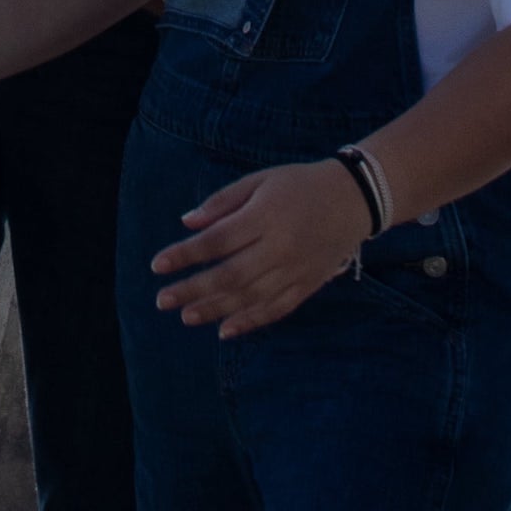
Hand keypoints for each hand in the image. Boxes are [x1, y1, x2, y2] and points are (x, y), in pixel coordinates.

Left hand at [150, 161, 366, 337]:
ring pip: (249, 298)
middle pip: (229, 276)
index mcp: (265, 216)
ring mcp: (295, 271)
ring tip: (185, 316)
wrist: (353, 199)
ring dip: (215, 310)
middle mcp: (279, 248)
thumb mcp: (260, 180)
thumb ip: (223, 201)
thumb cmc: (299, 184)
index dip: (185, 255)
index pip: (216, 241)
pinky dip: (250, 322)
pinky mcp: (307, 286)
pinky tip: (225, 330)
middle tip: (162, 300)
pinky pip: (275, 310)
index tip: (157, 265)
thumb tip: (187, 223)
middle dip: (192, 289)